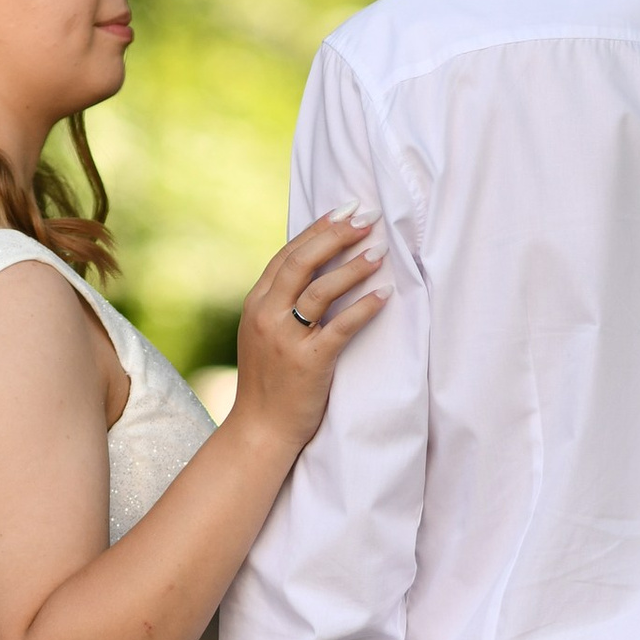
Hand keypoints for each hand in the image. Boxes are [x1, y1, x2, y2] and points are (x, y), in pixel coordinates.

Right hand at [228, 215, 384, 457]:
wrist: (260, 431)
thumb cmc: (270, 383)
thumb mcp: (265, 335)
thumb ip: (281, 303)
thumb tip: (313, 268)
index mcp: (256, 305)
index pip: (287, 256)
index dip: (318, 229)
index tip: (346, 209)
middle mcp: (266, 316)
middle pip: (302, 263)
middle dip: (336, 236)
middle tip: (367, 218)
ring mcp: (285, 340)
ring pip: (320, 291)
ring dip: (352, 267)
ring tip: (379, 250)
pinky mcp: (308, 363)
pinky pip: (340, 327)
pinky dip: (363, 307)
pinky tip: (384, 293)